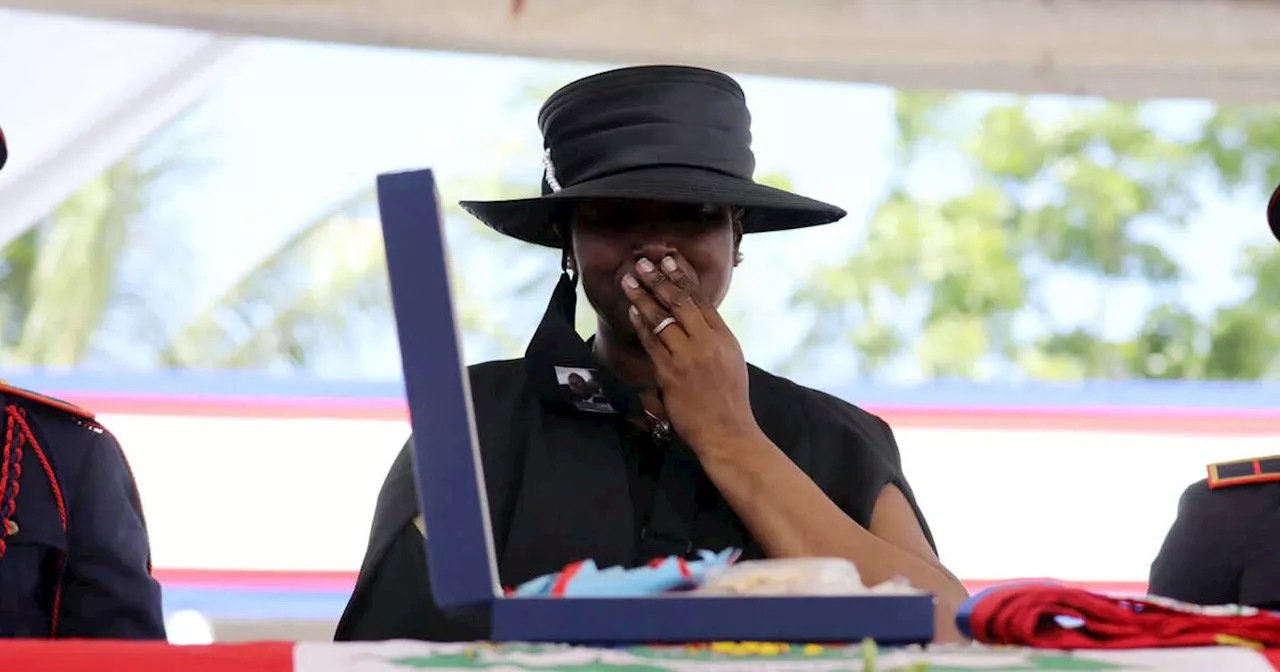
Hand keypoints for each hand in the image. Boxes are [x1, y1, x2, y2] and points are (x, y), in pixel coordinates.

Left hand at [621, 254, 760, 451]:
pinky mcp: (671, 373)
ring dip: (643, 297)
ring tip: (630, 281)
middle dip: (658, 280)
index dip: (682, 277)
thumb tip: (693, 320)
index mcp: (724, 338)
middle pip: (679, 302)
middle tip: (643, 263)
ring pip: (662, 319)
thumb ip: (712, 338)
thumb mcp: (730, 361)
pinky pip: (652, 343)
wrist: (728, 432)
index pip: (700, 299)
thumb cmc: (729, 400)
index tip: (669, 261)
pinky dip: (641, 324)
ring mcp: (688, 357)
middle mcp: (707, 343)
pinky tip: (633, 311)